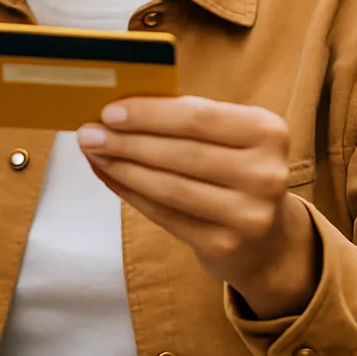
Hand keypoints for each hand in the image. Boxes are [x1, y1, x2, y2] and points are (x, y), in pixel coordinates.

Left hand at [78, 95, 318, 318]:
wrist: (267, 238)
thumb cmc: (235, 170)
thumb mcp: (229, 137)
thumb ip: (186, 120)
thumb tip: (119, 110)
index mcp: (267, 131)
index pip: (198, 116)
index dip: (149, 114)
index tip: (109, 111)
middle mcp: (265, 173)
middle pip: (181, 152)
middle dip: (127, 141)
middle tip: (89, 134)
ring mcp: (249, 214)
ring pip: (170, 186)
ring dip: (123, 168)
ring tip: (95, 153)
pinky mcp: (225, 245)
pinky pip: (165, 214)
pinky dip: (132, 194)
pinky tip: (111, 177)